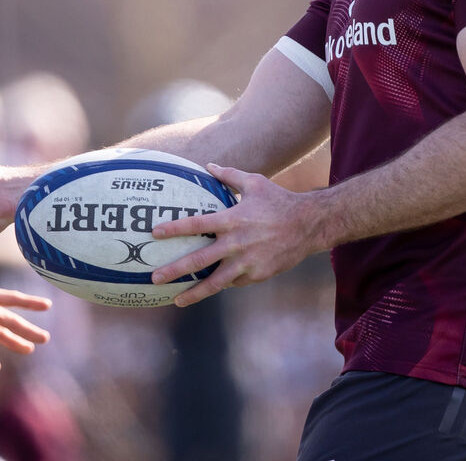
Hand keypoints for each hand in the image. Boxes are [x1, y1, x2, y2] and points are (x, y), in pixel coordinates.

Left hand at [150, 165, 320, 306]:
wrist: (309, 225)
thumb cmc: (279, 201)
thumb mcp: (255, 182)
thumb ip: (229, 175)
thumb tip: (208, 166)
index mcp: (232, 219)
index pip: (196, 224)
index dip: (175, 228)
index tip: (155, 233)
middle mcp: (237, 243)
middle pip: (199, 260)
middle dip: (175, 270)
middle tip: (155, 278)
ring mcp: (247, 262)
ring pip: (216, 282)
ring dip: (194, 292)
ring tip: (176, 299)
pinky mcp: (258, 275)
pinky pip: (234, 281)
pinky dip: (220, 284)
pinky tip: (207, 288)